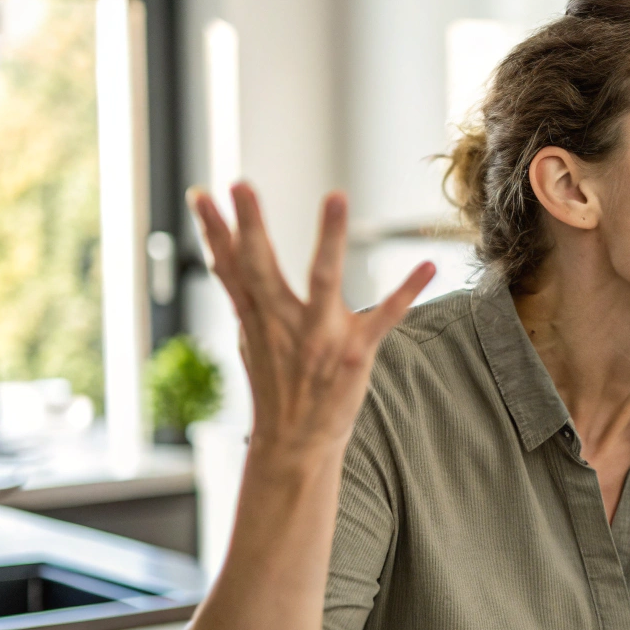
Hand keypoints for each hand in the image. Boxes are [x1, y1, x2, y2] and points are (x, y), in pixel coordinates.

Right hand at [189, 182, 434, 456]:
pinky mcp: (355, 351)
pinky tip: (428, 266)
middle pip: (262, 267)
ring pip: (324, 280)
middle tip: (241, 186)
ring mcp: (320, 336)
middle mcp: (284, 322)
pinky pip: (386, 316)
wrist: (295, 443)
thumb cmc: (276, 383)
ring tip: (334, 196)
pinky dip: (407, 292)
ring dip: (329, 239)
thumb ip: (240, 292)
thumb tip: (220, 251)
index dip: (214, 230)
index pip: (229, 266)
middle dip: (251, 227)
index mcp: (257, 316)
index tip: (201, 194)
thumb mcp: (249, 336)